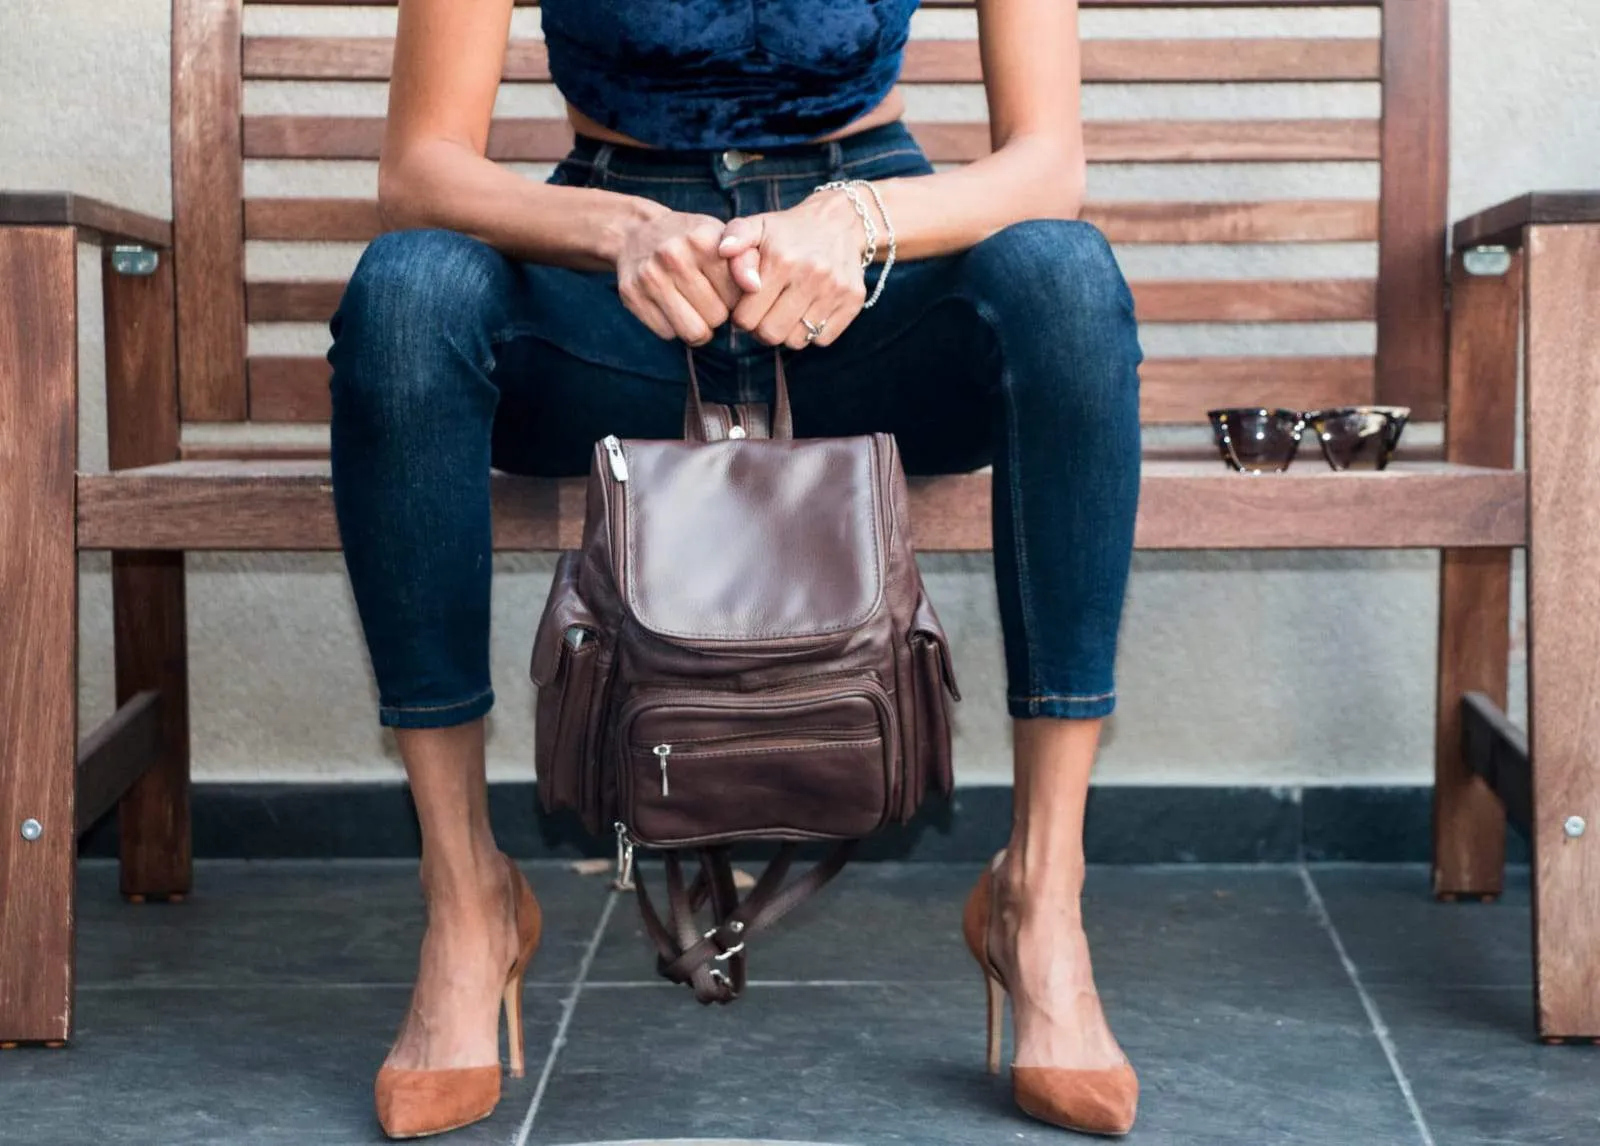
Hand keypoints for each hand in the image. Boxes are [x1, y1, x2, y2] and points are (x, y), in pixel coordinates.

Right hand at [615, 210, 743, 343]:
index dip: (735, 297)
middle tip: (706, 295)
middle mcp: (673, 255)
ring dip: (698, 326)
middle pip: (716, 318)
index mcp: (702, 239)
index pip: (737, 297)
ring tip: (693, 306)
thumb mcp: (722, 238)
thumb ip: (747, 259)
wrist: (636, 233)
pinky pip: (668, 334)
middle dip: (717, 312)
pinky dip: (673, 326)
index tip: (724, 286)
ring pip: (693, 332)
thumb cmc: (691, 241)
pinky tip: (670, 305)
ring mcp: (649, 276)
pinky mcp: (631, 295)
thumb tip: (755, 287)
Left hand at [716, 190, 868, 348]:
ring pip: (797, 341)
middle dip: (761, 328)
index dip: (741, 316)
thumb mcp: (757, 225)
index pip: (746, 318)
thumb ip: (734, 237)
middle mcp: (811, 274)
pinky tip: (808, 311)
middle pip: (771, 334)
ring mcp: (835, 289)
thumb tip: (723, 252)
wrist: (839, 222)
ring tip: (786, 311)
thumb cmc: (788, 231)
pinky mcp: (852, 300)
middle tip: (765, 312)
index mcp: (781, 259)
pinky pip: (823, 339)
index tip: (748, 304)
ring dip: (787, 332)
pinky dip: (813, 332)